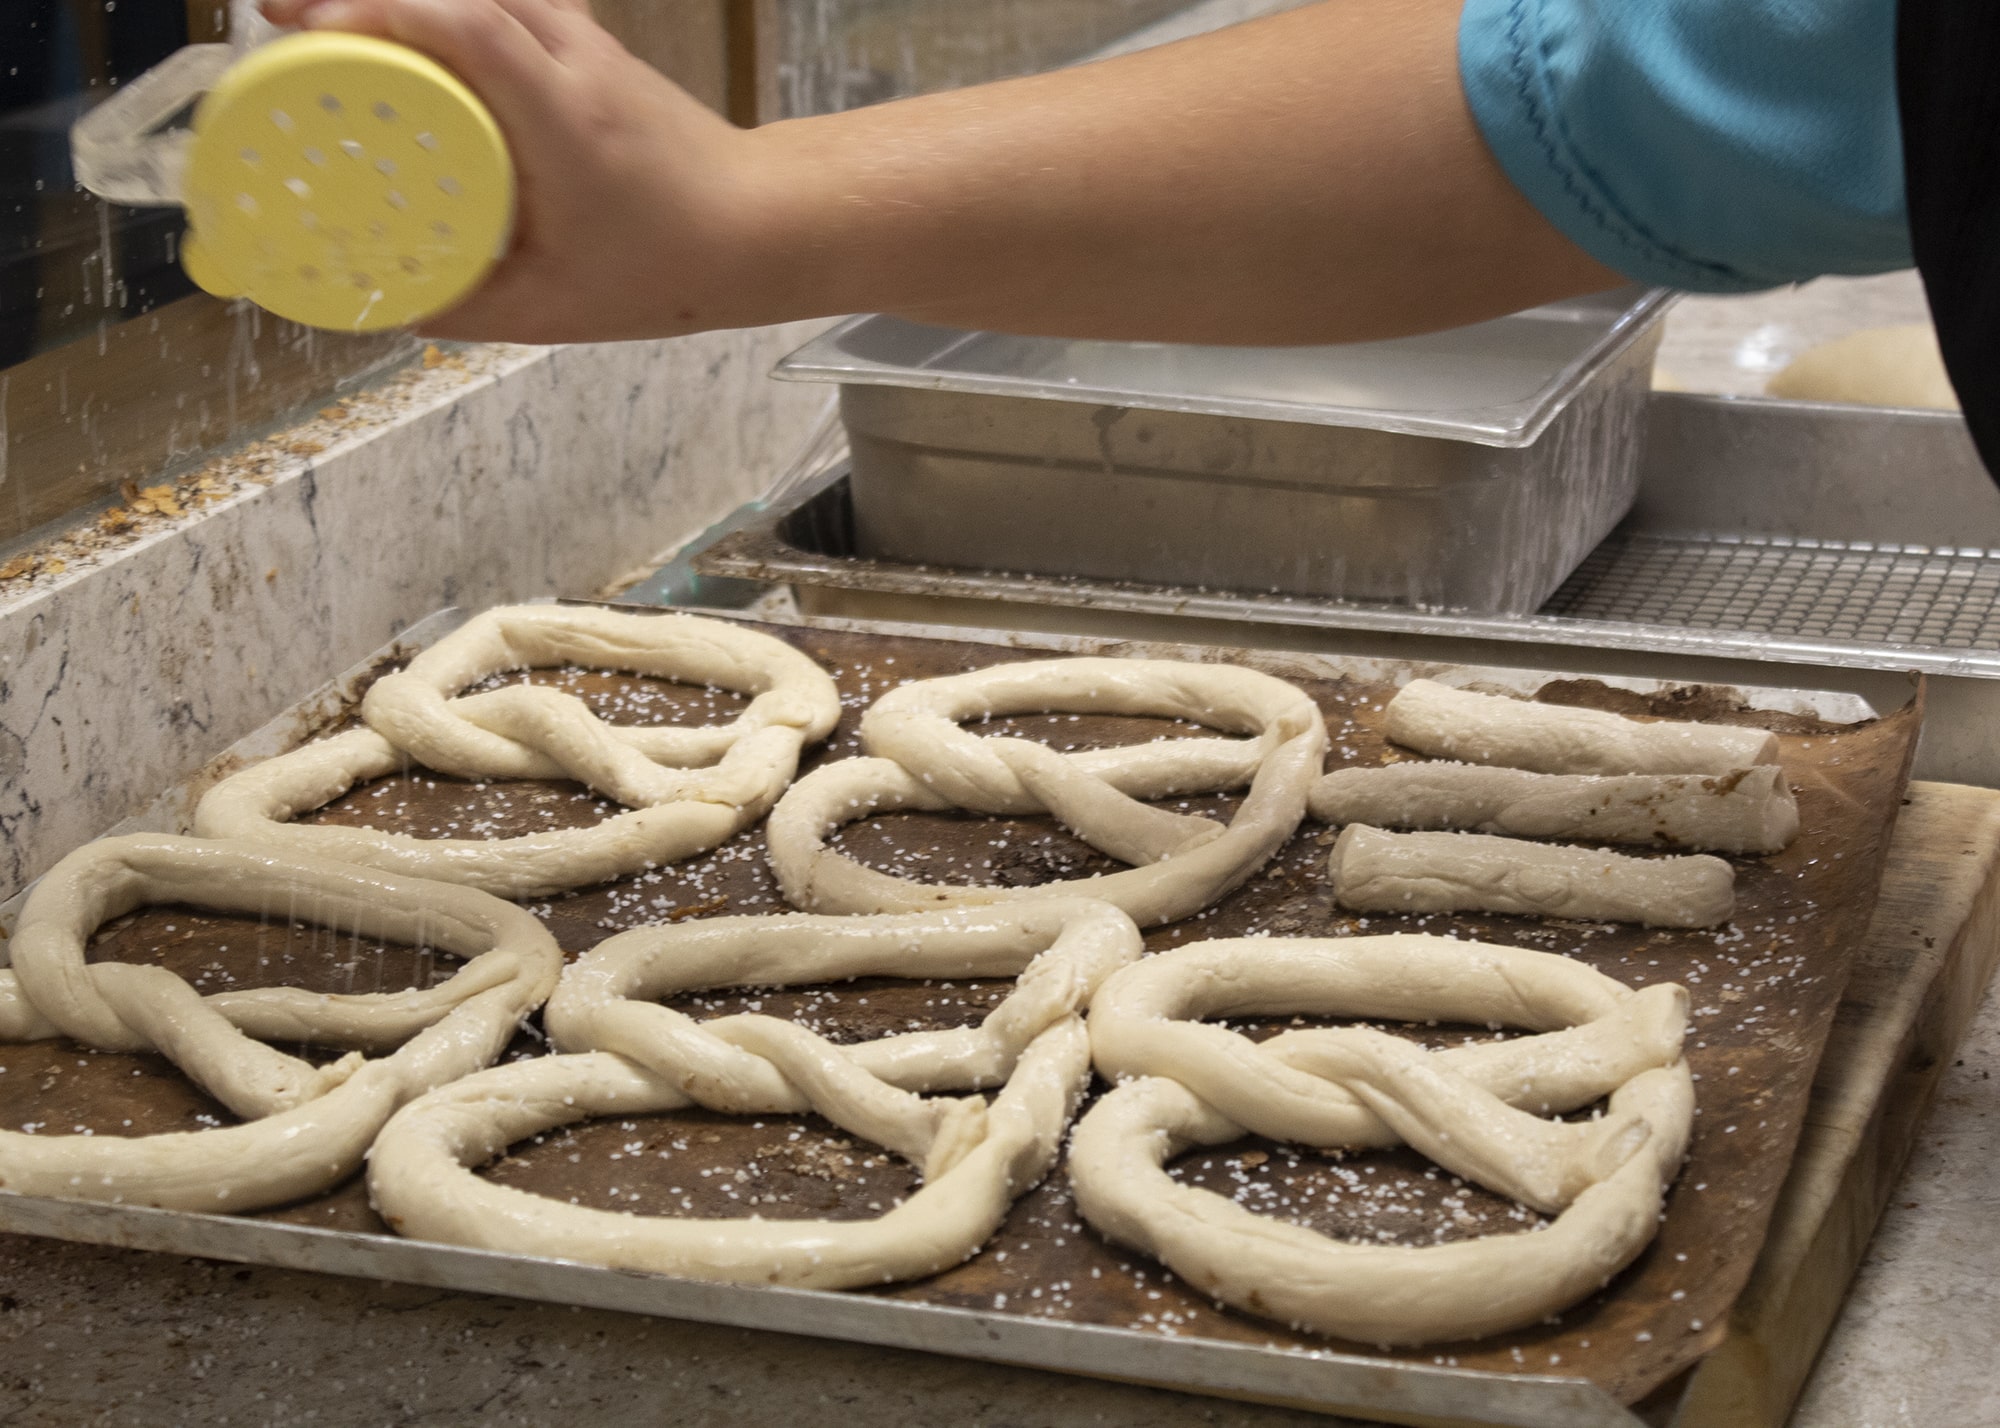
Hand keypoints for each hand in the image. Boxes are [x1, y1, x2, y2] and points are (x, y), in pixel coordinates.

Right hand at [260, 0, 773, 341]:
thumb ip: (469, 307)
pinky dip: (449, 7)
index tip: (313, 36)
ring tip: (325, 19)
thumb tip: (390, 308)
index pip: (467, 27)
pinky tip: (407, 30)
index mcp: (565, 119)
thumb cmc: (677, 265)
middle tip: (282, 20)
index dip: (383, 15)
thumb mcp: (559, 308)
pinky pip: (508, 5)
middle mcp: (575, 64)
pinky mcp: (593, 51)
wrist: (765, 226)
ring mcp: (588, 48)